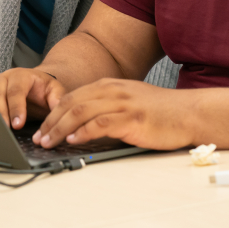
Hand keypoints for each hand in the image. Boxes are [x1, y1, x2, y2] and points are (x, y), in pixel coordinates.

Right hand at [0, 68, 64, 129]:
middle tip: (5, 129)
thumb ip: (57, 99)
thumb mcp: (54, 90)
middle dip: (1, 112)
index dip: (16, 107)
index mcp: (21, 76)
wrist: (35, 85)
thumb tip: (58, 110)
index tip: (18, 124)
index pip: (16, 91)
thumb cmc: (43, 89)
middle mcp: (4, 79)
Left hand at [33, 78, 192, 150]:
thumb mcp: (128, 102)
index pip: (72, 97)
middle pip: (71, 103)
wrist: (189, 112)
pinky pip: (101, 124)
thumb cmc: (161, 112)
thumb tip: (83, 126)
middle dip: (51, 122)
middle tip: (39, 137)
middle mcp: (112, 91)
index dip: (53, 113)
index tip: (42, 128)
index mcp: (109, 86)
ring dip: (61, 128)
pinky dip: (84, 132)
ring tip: (49, 142)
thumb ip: (107, 108)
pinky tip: (73, 141)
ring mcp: (122, 103)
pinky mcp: (132, 118)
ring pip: (81, 112)